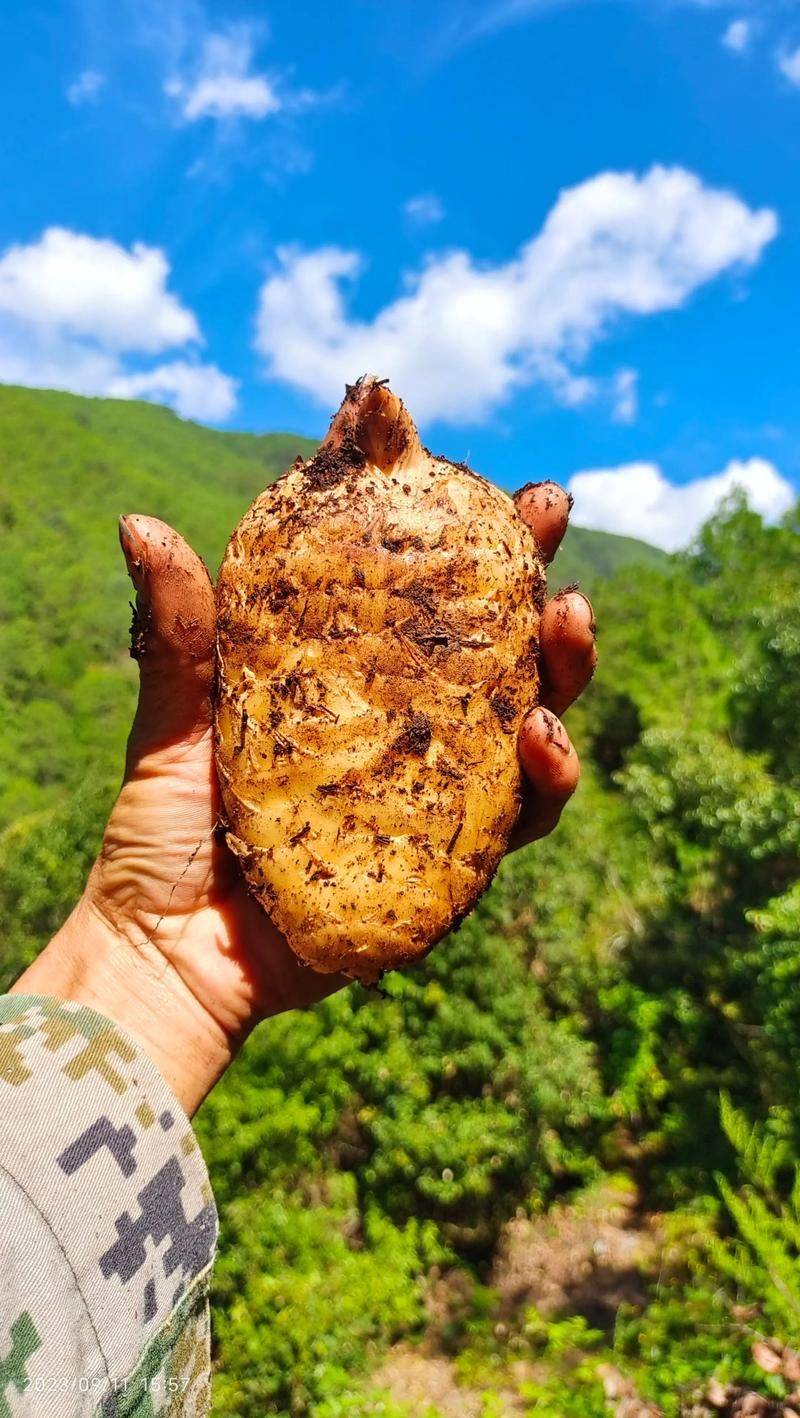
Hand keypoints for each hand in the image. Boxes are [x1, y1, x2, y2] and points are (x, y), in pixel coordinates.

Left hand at [12, 484, 594, 1113]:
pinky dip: (546, 779)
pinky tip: (542, 737)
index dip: (475, 543)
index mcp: (356, 687)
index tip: (499, 484)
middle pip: (501, 656)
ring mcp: (439, 800)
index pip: (429, 606)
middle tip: (551, 526)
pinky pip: (520, 820)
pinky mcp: (453, 866)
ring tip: (567, 622)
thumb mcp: (175, 720)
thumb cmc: (165, 833)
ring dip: (565, 671)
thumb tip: (139, 525)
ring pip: (532, 726)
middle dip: (537, 583)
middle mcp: (410, 737)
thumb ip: (176, 634)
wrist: (165, 953)